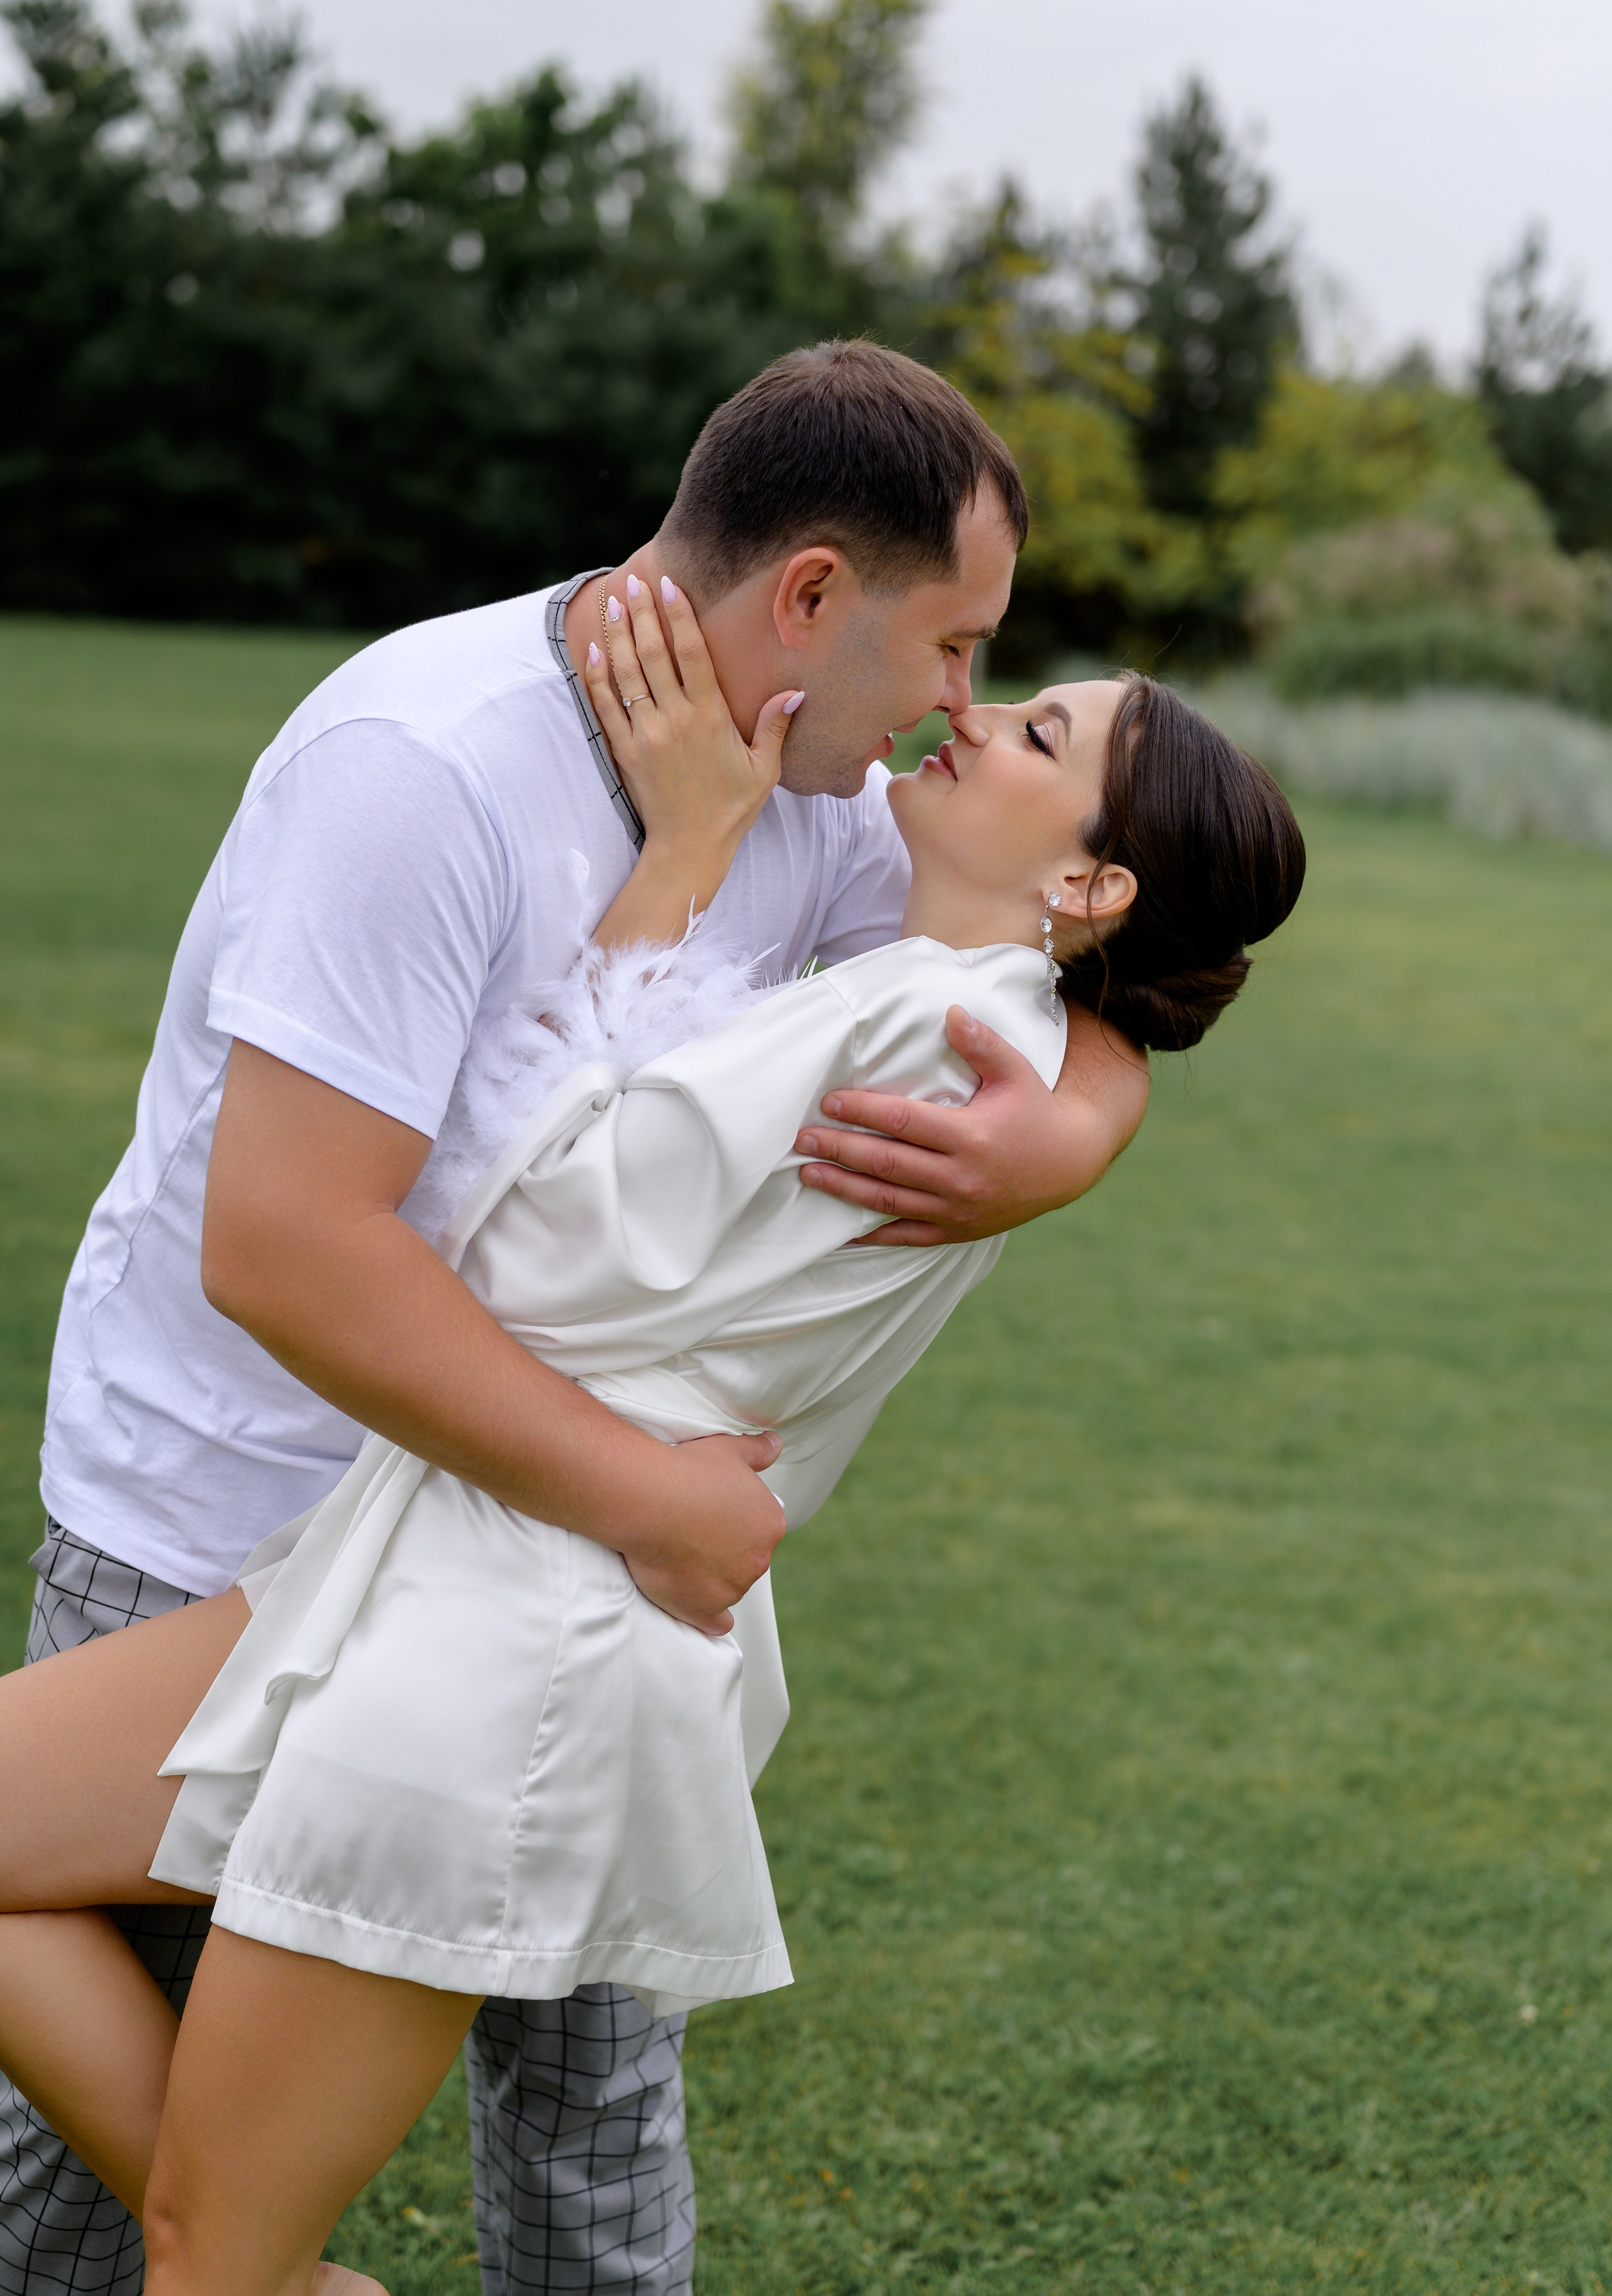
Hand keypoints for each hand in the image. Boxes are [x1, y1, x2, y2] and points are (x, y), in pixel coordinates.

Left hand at [584, 574, 801, 947]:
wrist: (690, 848)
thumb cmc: (731, 809)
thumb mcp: (763, 769)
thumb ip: (774, 727)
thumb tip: (794, 693)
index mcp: (711, 717)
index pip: (691, 654)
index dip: (679, 616)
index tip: (670, 585)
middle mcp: (675, 720)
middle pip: (654, 653)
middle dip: (644, 613)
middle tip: (635, 580)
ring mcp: (646, 735)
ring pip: (627, 673)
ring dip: (619, 634)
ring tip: (613, 601)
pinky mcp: (625, 752)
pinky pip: (607, 707)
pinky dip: (598, 677)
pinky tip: (594, 650)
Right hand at [621, 1429, 786, 1635]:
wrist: (648, 1499)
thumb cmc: (686, 1472)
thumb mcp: (729, 1450)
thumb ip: (757, 1451)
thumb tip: (774, 1445)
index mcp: (770, 1523)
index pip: (760, 1530)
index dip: (735, 1524)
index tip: (713, 1518)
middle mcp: (759, 1558)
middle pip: (746, 1559)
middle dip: (725, 1551)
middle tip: (693, 1535)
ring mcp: (733, 1586)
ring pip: (728, 1587)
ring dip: (710, 1579)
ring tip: (679, 1557)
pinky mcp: (705, 1609)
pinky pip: (716, 1623)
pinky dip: (710, 1619)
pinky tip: (703, 1614)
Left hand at [793, 1002, 1148, 1246]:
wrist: (1069, 1165)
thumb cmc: (1035, 1111)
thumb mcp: (1015, 1072)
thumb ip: (981, 1044)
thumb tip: (950, 1013)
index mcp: (971, 1135)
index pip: (903, 1122)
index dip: (862, 1112)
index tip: (829, 1102)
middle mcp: (960, 1177)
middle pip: (887, 1163)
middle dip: (840, 1150)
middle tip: (802, 1139)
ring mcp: (956, 1209)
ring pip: (889, 1201)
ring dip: (845, 1189)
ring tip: (809, 1175)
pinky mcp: (957, 1230)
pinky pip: (907, 1236)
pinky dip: (873, 1233)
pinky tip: (842, 1229)